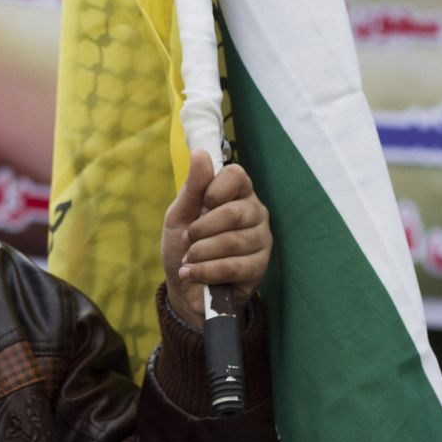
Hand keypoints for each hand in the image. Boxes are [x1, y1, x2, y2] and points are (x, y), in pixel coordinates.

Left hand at [160, 150, 271, 328]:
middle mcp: (255, 212)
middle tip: (189, 239)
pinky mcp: (260, 267)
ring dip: (200, 253)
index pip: (237, 175)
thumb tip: (200, 153)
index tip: (202, 204)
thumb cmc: (184, 246)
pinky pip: (233, 266)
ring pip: (232, 241)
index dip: (215, 189)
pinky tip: (193, 273)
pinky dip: (205, 271)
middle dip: (201, 229)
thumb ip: (192, 187)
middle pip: (234, 212)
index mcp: (237, 193)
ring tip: (189, 259)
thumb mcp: (179, 215)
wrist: (186, 288)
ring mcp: (261, 240)